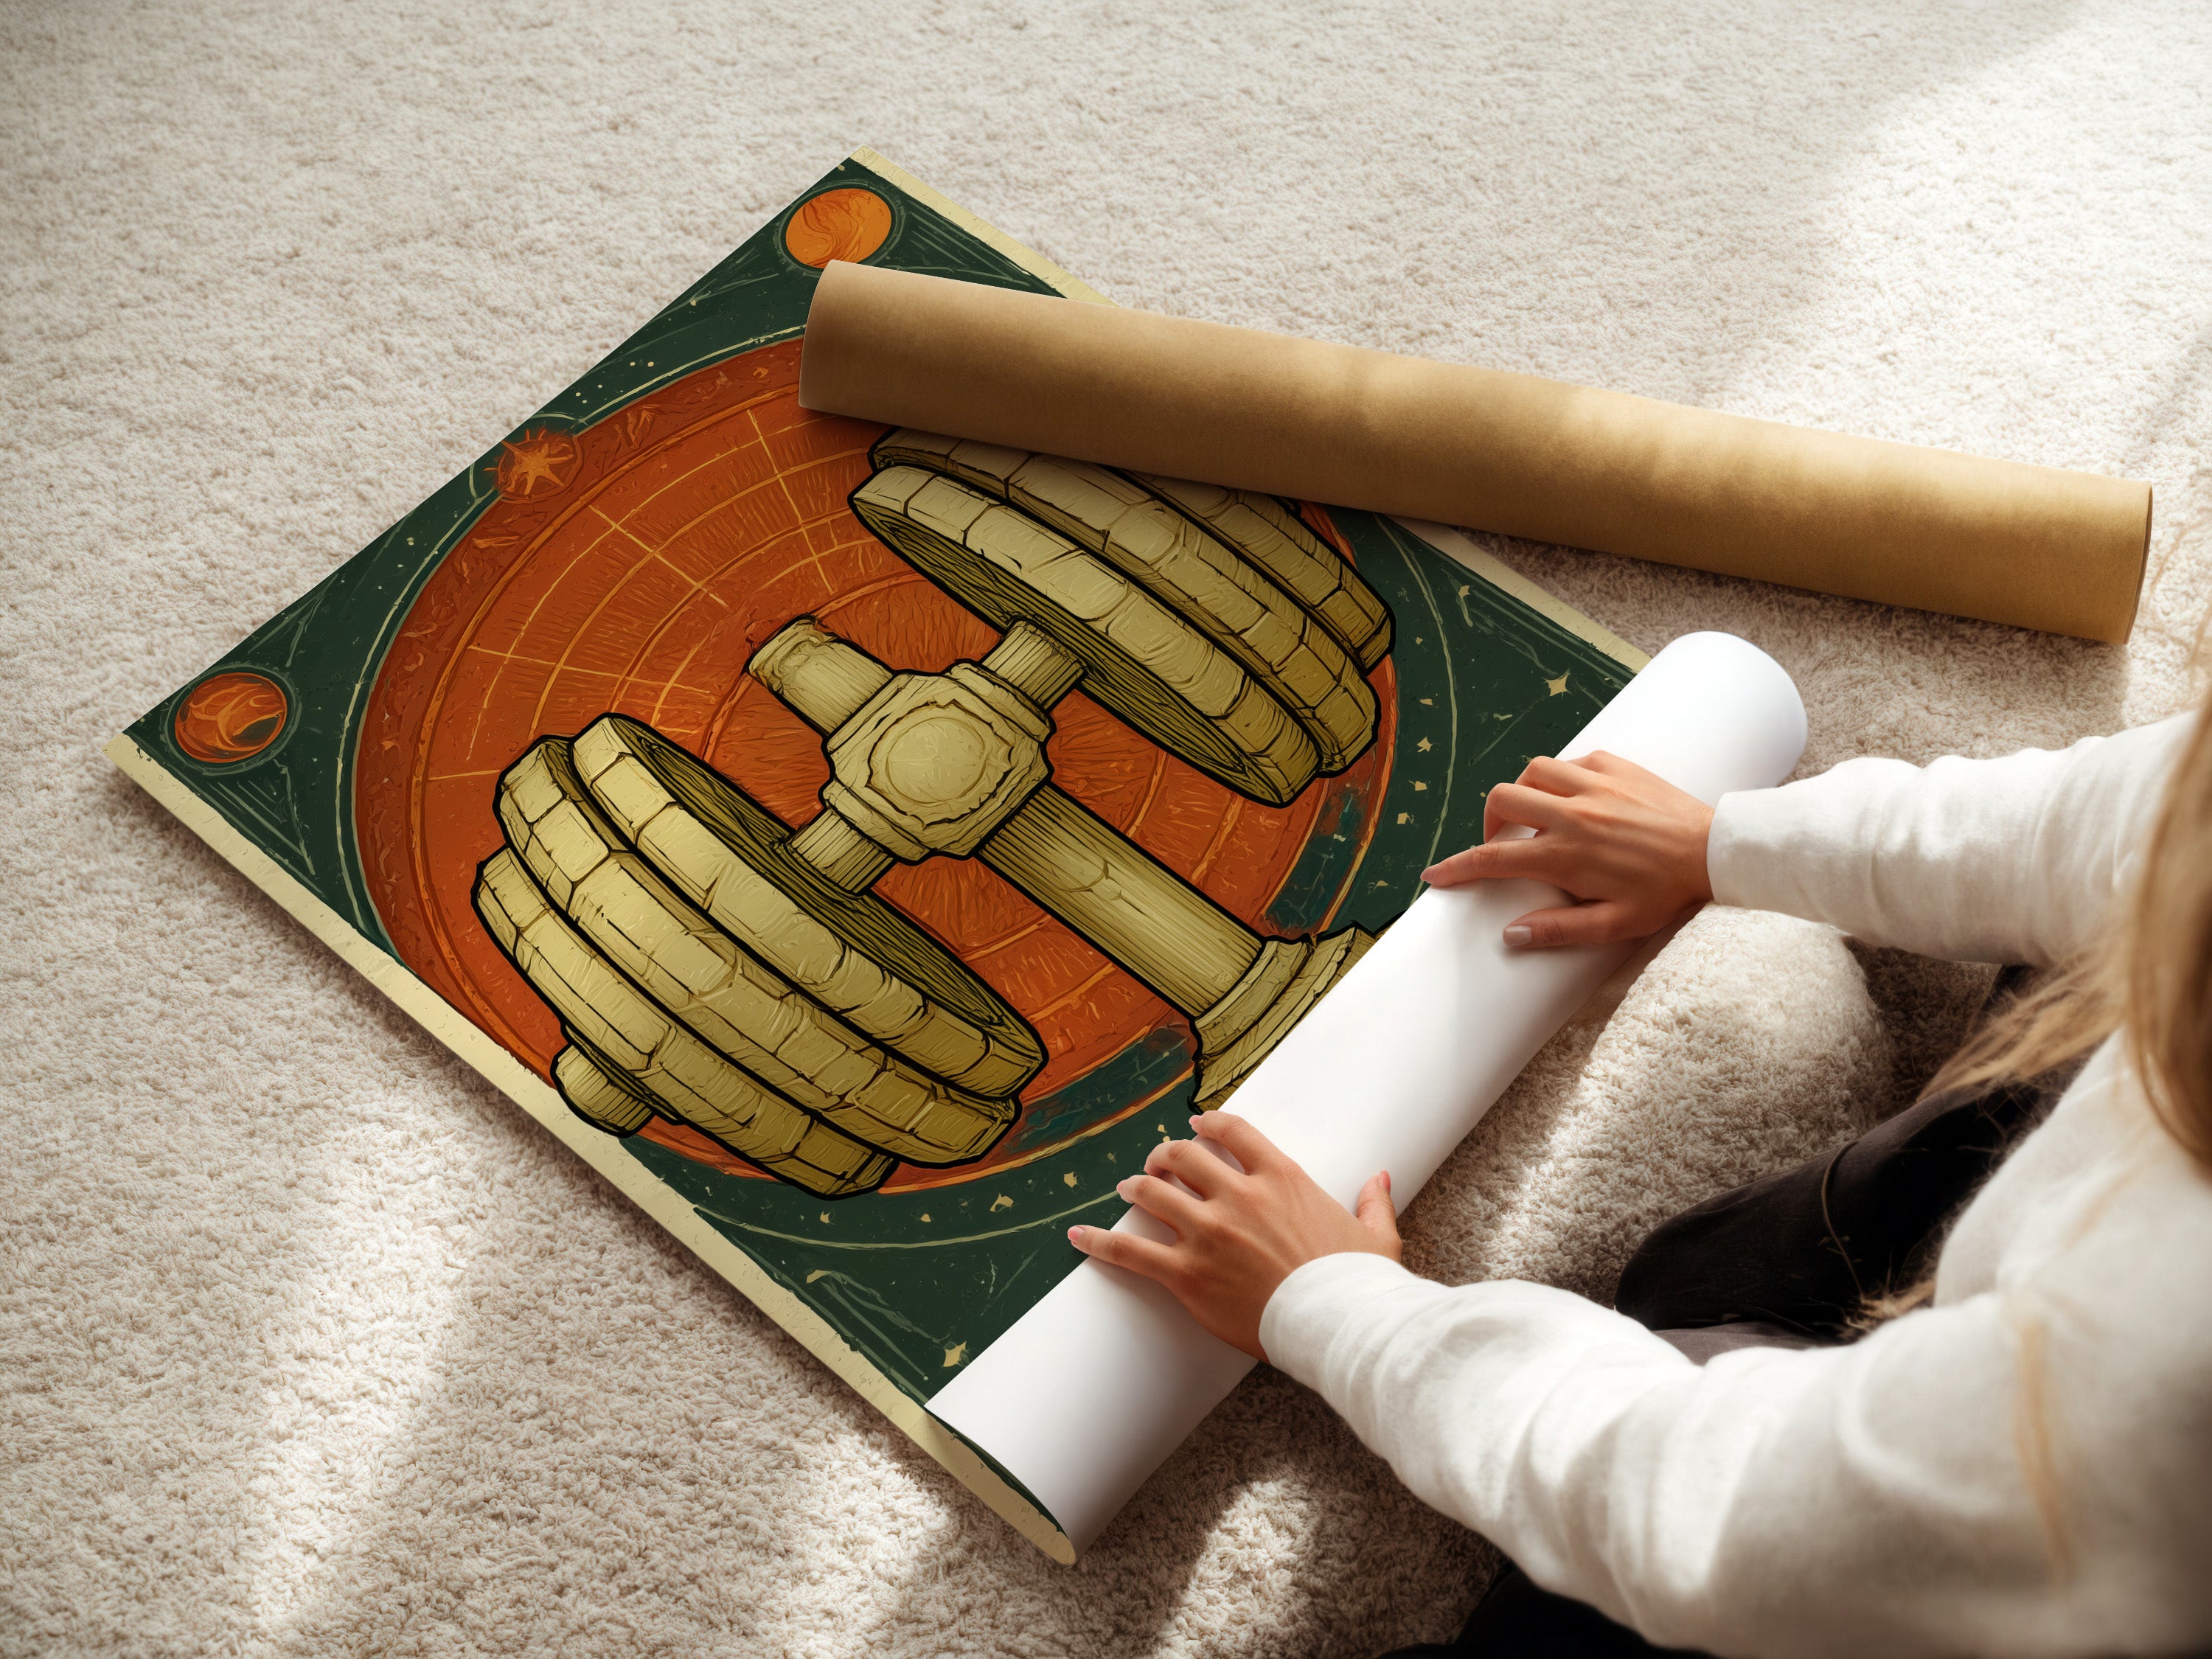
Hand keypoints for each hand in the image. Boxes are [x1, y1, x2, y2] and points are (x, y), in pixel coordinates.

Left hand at [1067, 1112, 1399, 1360]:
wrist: (1339, 1325)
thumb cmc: (1359, 1284)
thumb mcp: (1375, 1236)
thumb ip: (1373, 1201)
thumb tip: (1380, 1178)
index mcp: (1282, 1178)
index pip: (1233, 1132)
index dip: (1208, 1124)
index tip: (1195, 1125)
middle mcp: (1239, 1196)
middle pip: (1183, 1156)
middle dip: (1165, 1155)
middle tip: (1157, 1162)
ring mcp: (1209, 1233)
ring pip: (1153, 1193)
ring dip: (1136, 1187)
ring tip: (1126, 1189)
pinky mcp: (1187, 1274)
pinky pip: (1131, 1251)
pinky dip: (1099, 1241)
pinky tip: (1077, 1235)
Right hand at [1420, 751, 1713, 948]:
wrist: (1715, 851)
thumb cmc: (1666, 893)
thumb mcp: (1615, 925)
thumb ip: (1559, 930)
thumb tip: (1510, 934)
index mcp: (1566, 855)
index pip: (1493, 859)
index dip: (1456, 868)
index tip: (1435, 875)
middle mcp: (1572, 813)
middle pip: (1502, 800)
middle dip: (1489, 822)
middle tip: (1501, 843)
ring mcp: (1593, 784)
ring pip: (1532, 771)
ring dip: (1523, 793)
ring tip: (1536, 816)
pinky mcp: (1615, 765)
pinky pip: (1571, 761)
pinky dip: (1561, 777)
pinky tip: (1574, 797)